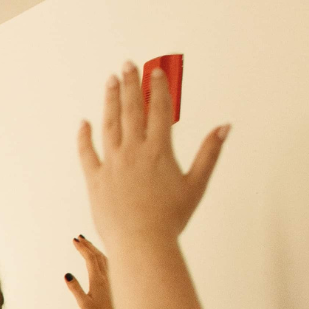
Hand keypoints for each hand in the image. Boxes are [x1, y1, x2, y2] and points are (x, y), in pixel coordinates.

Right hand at [63, 235, 116, 308]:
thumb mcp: (83, 304)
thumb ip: (75, 288)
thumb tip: (66, 275)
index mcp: (97, 279)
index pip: (90, 258)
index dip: (82, 248)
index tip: (74, 240)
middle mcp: (106, 275)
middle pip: (97, 254)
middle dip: (88, 244)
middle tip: (78, 237)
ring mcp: (112, 277)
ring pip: (104, 257)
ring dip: (95, 248)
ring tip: (87, 243)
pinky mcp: (114, 281)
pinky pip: (109, 262)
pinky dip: (102, 255)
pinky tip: (100, 256)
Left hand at [77, 61, 227, 244]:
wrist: (141, 243)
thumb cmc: (171, 218)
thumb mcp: (196, 184)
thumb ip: (209, 153)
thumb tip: (225, 127)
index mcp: (159, 151)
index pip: (160, 110)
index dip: (158, 88)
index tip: (155, 72)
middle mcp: (134, 152)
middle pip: (131, 110)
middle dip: (130, 85)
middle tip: (127, 65)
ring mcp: (112, 164)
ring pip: (109, 125)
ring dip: (110, 101)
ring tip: (111, 81)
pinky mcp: (95, 179)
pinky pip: (87, 153)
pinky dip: (84, 136)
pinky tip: (84, 122)